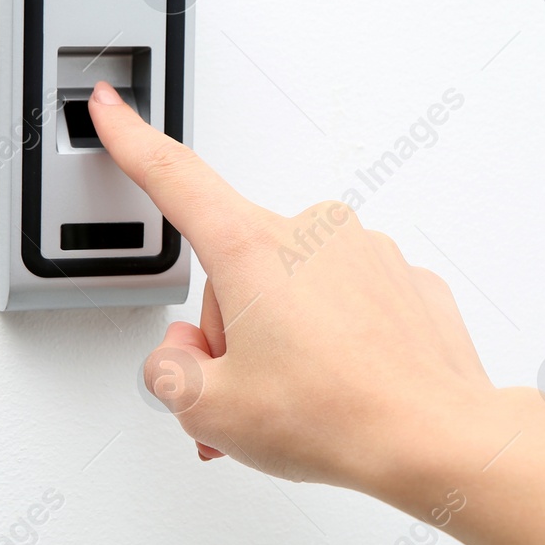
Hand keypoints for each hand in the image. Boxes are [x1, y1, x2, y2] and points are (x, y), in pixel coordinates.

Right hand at [88, 82, 544, 544]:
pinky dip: (337, 340)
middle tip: (250, 392)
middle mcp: (311, 233)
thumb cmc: (338, 417)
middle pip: (235, 270)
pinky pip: (347, 302)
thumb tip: (180, 355)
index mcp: (252, 251)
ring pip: (293, 288)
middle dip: (231, 329)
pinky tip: (345, 383)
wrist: (435, 437)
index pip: (173, 177)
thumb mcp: (209, 409)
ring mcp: (365, 251)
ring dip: (285, 338)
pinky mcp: (403, 278)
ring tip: (304, 399)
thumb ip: (169, 370)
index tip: (110, 107)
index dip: (130, 140)